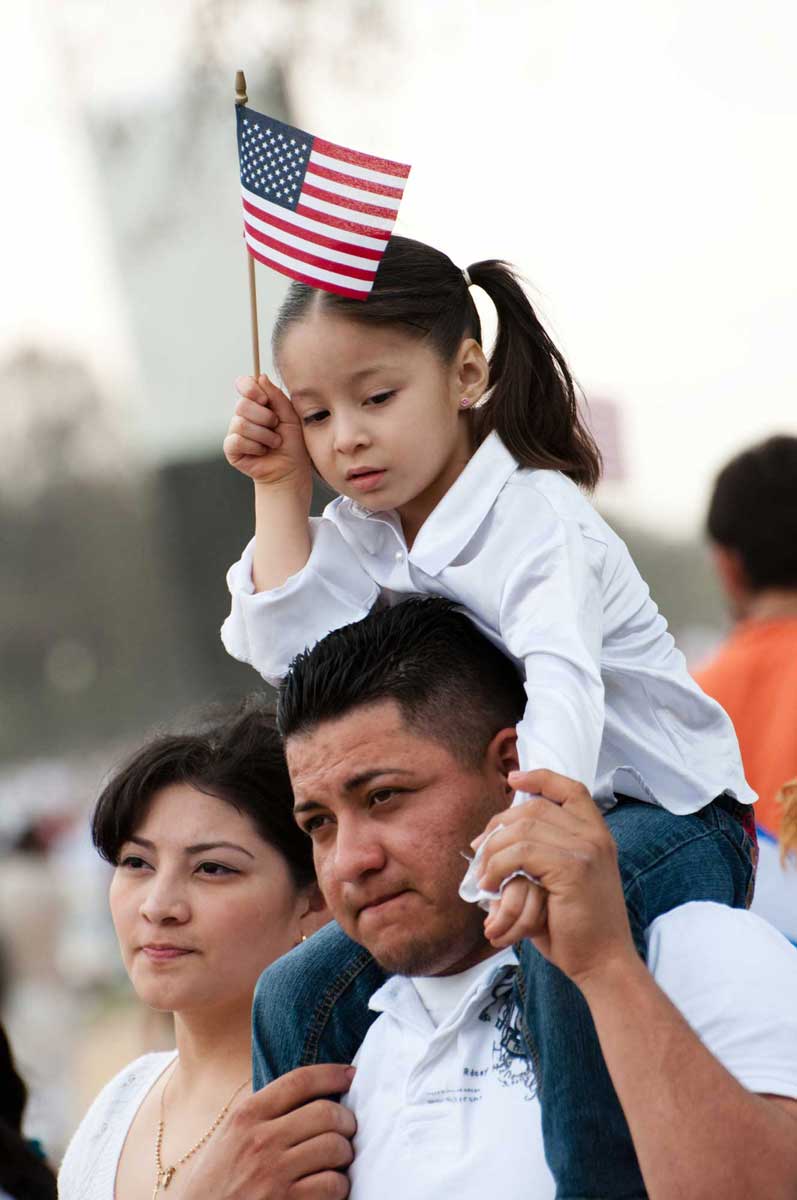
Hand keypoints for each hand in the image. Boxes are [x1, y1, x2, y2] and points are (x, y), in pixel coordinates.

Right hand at [181, 1064, 356, 1198]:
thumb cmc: (216, 1183)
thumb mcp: (230, 1137)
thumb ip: (263, 1114)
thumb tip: (313, 1094)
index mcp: (246, 1116)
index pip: (300, 1081)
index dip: (332, 1074)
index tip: (351, 1075)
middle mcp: (260, 1141)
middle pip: (326, 1113)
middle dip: (346, 1121)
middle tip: (348, 1129)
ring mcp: (273, 1174)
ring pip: (334, 1148)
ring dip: (345, 1156)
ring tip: (339, 1161)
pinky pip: (332, 1185)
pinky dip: (339, 1186)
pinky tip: (330, 1187)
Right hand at [224, 374, 312, 494]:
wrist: (291, 471)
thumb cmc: (293, 444)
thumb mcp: (290, 416)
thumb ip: (277, 397)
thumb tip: (261, 377)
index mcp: (257, 405)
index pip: (244, 385)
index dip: (250, 388)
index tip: (264, 399)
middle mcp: (243, 416)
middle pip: (242, 404)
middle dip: (264, 417)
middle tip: (276, 427)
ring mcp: (235, 432)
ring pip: (240, 423)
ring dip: (264, 435)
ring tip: (274, 443)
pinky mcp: (231, 449)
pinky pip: (236, 440)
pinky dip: (254, 446)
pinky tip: (262, 452)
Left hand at [474, 770, 636, 988]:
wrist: (602, 963)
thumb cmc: (576, 927)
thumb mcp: (561, 879)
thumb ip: (541, 851)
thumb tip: (495, 833)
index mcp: (597, 834)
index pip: (570, 789)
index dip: (540, 778)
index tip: (513, 780)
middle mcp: (595, 835)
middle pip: (534, 809)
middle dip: (499, 825)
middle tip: (479, 850)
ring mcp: (587, 849)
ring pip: (523, 829)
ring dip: (493, 850)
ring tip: (482, 875)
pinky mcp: (573, 868)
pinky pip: (521, 852)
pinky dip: (498, 865)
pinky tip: (490, 884)